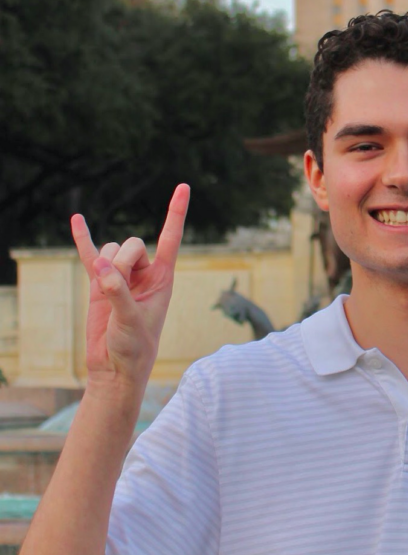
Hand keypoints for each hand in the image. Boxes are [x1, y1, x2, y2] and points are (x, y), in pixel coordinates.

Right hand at [71, 184, 189, 388]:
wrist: (115, 367)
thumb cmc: (134, 348)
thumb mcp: (131, 321)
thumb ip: (118, 293)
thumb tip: (100, 268)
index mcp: (163, 279)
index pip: (171, 239)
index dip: (176, 213)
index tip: (183, 186)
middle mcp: (144, 273)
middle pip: (133, 243)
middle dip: (122, 259)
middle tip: (116, 285)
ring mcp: (120, 276)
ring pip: (111, 250)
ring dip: (105, 264)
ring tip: (106, 291)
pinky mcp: (99, 283)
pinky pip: (90, 255)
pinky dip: (83, 238)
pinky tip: (77, 219)